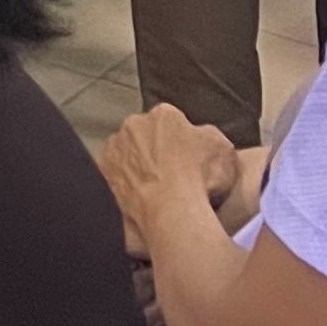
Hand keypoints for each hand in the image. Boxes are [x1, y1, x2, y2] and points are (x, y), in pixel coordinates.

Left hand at [97, 105, 242, 254]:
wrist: (172, 210)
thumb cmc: (201, 180)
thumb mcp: (223, 149)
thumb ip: (208, 135)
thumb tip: (198, 135)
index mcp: (165, 114)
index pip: (171, 121)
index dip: (180, 141)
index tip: (185, 159)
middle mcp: (134, 123)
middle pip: (145, 132)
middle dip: (155, 148)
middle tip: (169, 173)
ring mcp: (115, 145)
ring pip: (127, 149)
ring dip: (136, 162)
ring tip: (153, 186)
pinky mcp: (103, 169)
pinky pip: (113, 169)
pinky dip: (122, 178)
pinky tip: (137, 193)